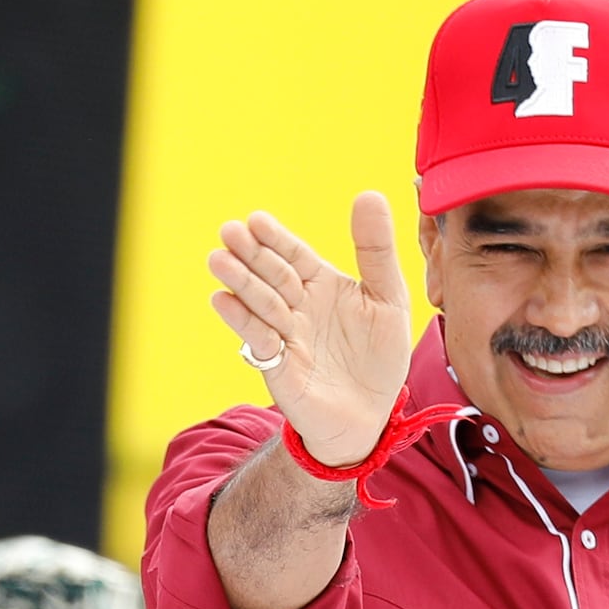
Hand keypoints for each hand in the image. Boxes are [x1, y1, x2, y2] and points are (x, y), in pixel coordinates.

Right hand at [209, 191, 411, 466]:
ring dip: (240, 281)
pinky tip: (224, 301)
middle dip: (250, 253)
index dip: (275, 238)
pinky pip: (257, 340)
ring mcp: (284, 334)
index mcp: (321, 285)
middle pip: (270, 274)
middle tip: (230, 232)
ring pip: (258, 302)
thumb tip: (370, 194)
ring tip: (220, 259)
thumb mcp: (388, 298)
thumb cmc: (378, 356)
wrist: (371, 414)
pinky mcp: (277, 366)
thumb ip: (376, 251)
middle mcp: (296, 306)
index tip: (257, 220)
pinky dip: (242, 321)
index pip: (294, 255)